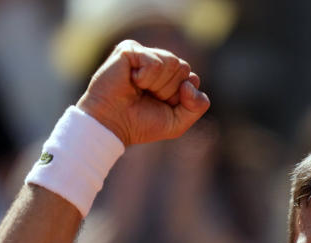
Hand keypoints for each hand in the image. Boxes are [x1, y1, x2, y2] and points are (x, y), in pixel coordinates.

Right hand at [76, 40, 209, 145]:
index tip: (161, 105)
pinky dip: (145, 78)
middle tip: (147, 97)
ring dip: (156, 84)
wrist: (111, 125)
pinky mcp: (129, 49)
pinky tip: (131, 81)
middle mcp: (158, 62)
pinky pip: (154, 62)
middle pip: (183, 68)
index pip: (192, 79)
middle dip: (168, 90)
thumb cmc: (141, 124)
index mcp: (170, 77)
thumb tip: (190, 83)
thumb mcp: (178, 123)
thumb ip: (198, 106)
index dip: (179, 97)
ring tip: (139, 89)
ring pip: (172, 62)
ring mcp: (144, 54)